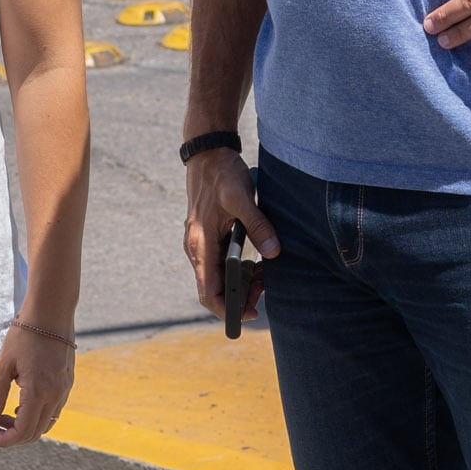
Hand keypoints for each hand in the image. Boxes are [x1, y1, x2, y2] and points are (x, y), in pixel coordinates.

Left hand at [0, 318, 75, 446]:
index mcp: (38, 392)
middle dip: (12, 435)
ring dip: (25, 426)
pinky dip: (37, 415)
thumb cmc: (24, 334)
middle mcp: (56, 395)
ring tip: (5, 413)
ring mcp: (64, 389)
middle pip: (35, 433)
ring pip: (46, 424)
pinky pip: (54, 410)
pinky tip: (21, 402)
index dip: (3, 439)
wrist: (51, 311)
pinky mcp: (67, 383)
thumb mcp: (4, 364)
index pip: (22, 431)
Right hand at [181, 147, 275, 315]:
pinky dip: (236, 271)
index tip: (248, 315)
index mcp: (201, 245)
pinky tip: (255, 264)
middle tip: (264, 293)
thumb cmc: (222, 174)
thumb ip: (257, 225)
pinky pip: (219, 265)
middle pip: (213, 290)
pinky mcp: (207, 238)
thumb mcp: (242, 197)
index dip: (227, 310)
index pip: (208, 292)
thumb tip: (273, 253)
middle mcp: (196, 249)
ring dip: (239, 285)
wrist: (208, 154)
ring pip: (217, 279)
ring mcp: (200, 244)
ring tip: (264, 278)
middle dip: (238, 299)